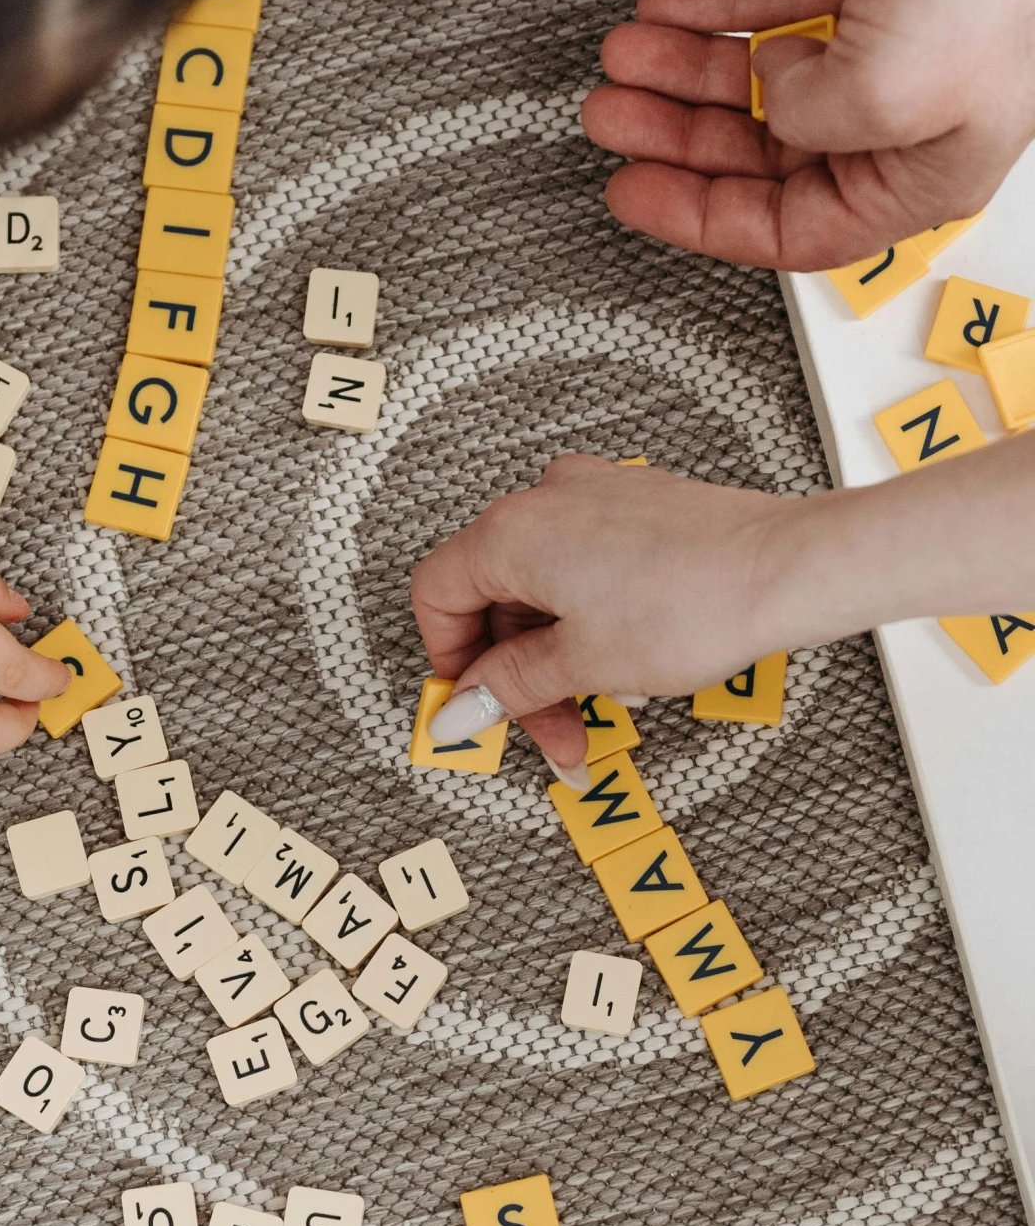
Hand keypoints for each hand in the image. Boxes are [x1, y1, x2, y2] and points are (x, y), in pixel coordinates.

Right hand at [411, 453, 789, 768]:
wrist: (789, 570)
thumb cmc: (697, 603)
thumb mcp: (583, 664)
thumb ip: (508, 687)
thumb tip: (460, 710)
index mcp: (511, 532)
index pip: (437, 595)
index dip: (451, 662)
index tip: (477, 706)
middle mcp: (546, 500)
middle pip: (492, 595)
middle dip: (517, 674)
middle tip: (552, 729)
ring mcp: (594, 496)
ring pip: (541, 584)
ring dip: (556, 652)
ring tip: (599, 702)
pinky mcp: (636, 506)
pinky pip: (585, 564)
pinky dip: (589, 616)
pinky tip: (626, 658)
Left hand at [585, 0, 1034, 264]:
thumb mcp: (880, 91)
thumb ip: (802, 118)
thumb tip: (768, 93)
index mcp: (910, 184)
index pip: (783, 230)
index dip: (695, 215)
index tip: (629, 190)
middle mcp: (901, 131)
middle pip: (758, 153)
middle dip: (673, 132)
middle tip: (609, 112)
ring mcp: (895, 59)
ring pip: (762, 80)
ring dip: (685, 67)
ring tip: (623, 52)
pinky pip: (783, 11)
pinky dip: (723, 9)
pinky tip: (670, 6)